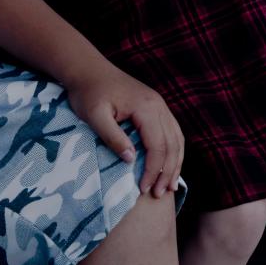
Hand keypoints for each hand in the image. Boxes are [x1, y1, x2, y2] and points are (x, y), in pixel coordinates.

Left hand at [65, 66, 184, 196]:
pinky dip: (174, 151)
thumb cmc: (88, 92)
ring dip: (175, 163)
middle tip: (159, 195)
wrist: (88, 69)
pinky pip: (172, 132)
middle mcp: (160, 105)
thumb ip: (113, 137)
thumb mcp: (95, 116)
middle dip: (168, 171)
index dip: (153, 170)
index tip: (144, 190)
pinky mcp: (156, 107)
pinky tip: (170, 165)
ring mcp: (160, 105)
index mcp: (147, 107)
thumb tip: (131, 160)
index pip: (158, 146)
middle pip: (173, 144)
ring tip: (170, 186)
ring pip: (177, 138)